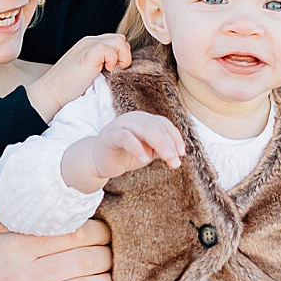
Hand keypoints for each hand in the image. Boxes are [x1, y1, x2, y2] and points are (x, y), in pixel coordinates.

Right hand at [0, 215, 112, 280]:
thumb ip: (10, 211)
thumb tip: (43, 190)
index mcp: (13, 246)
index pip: (75, 232)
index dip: (98, 230)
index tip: (101, 231)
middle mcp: (22, 277)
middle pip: (88, 261)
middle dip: (107, 255)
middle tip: (109, 253)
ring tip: (105, 278)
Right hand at [27, 33, 131, 120]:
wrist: (51, 93)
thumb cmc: (68, 87)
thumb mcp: (89, 72)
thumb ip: (102, 65)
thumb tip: (120, 69)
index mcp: (90, 45)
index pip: (116, 42)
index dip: (121, 55)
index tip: (115, 71)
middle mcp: (90, 42)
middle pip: (120, 39)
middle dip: (123, 56)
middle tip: (114, 72)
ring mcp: (88, 46)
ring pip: (119, 40)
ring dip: (121, 57)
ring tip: (110, 71)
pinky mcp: (88, 55)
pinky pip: (109, 48)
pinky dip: (113, 60)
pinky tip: (105, 71)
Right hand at [61, 110, 185, 193]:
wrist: (99, 162)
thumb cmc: (125, 155)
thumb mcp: (148, 152)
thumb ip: (160, 150)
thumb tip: (177, 154)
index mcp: (143, 120)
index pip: (163, 124)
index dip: (175, 137)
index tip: (182, 153)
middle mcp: (133, 118)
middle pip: (156, 126)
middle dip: (169, 144)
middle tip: (176, 161)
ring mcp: (120, 124)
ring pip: (144, 129)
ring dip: (160, 145)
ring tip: (168, 159)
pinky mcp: (109, 135)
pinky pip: (125, 137)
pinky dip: (137, 148)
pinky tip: (144, 160)